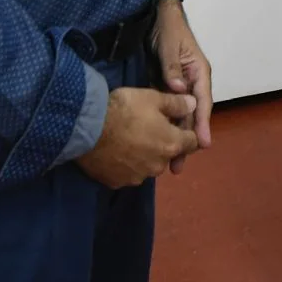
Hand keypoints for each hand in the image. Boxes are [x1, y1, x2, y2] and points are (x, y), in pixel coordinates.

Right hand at [75, 87, 200, 189]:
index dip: (186, 133)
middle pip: (168, 155)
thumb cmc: (123, 109)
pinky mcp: (118, 183)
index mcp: (171, 145)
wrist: (87, 128)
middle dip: (163, 144)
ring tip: (129, 140)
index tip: (176, 125)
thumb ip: (176, 104)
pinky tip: (115, 152)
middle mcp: (158, 166)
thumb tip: (194, 105)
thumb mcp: (152, 98)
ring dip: (144, 156)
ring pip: (148, 166)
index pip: (192, 143)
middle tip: (147, 129)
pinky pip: (128, 173)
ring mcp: (138, 177)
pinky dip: (125, 165)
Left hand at [152, 0, 213, 174]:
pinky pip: (169, 112)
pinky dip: (167, 127)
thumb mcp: (170, 46)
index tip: (202, 144)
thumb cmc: (169, 30)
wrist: (159, 19)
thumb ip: (173, 67)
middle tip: (179, 166)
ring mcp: (181, 88)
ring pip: (181, 118)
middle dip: (188, 141)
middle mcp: (192, 84)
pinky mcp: (168, 89)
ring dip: (177, 139)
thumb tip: (176, 89)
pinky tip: (161, 143)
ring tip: (171, 164)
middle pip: (192, 117)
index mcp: (199, 74)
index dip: (202, 124)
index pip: (202, 103)